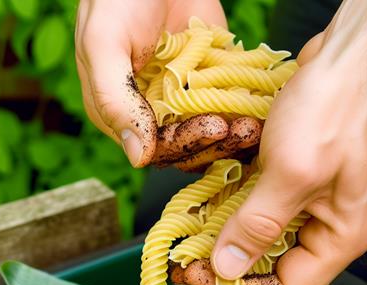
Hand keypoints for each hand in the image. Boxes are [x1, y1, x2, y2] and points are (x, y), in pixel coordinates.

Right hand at [75, 0, 259, 169]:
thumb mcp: (104, 45)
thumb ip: (115, 99)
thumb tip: (137, 157)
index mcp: (119, 111)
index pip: (156, 149)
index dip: (186, 144)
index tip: (213, 128)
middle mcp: (152, 112)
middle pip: (188, 146)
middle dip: (215, 142)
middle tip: (242, 128)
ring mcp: (184, 97)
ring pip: (211, 131)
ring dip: (233, 133)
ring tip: (254, 124)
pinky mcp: (211, 81)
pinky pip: (229, 106)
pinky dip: (245, 113)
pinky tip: (262, 112)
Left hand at [171, 30, 366, 284]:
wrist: (359, 53)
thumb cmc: (334, 108)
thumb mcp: (289, 172)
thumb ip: (257, 225)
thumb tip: (227, 270)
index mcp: (342, 238)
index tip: (196, 275)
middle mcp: (336, 227)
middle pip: (279, 267)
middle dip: (233, 263)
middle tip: (188, 254)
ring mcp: (325, 200)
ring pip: (272, 235)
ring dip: (234, 232)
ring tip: (194, 225)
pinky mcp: (311, 174)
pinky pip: (273, 203)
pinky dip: (244, 202)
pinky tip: (215, 192)